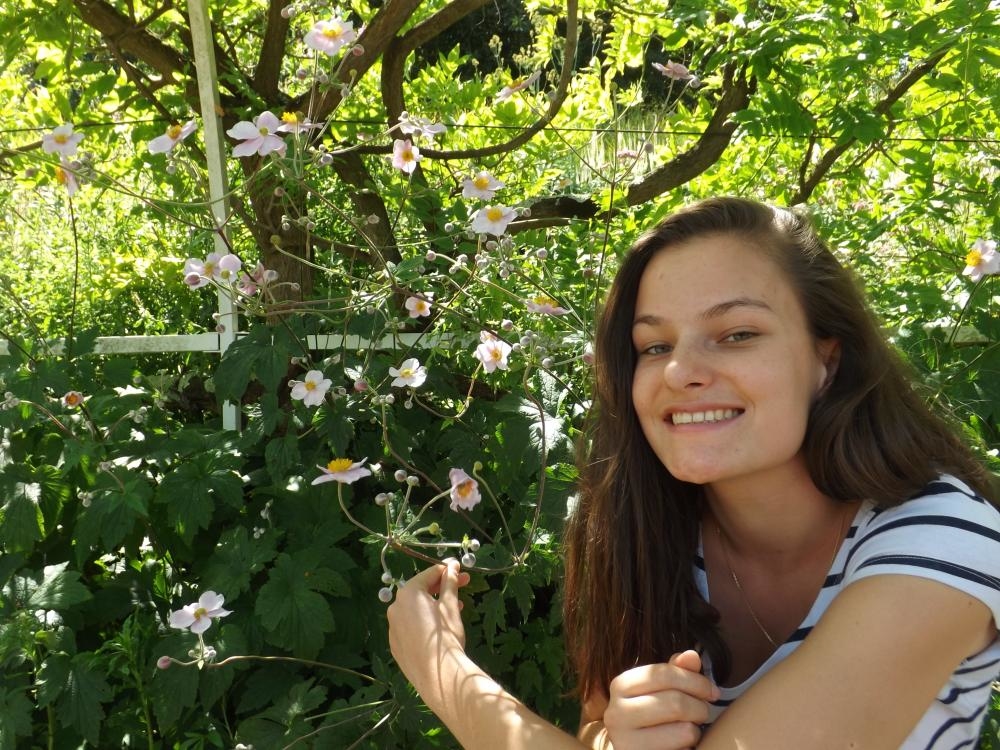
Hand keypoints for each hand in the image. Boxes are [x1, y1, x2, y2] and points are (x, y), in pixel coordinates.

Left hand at [387, 559, 470, 699]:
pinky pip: (410, 628)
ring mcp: (393, 628)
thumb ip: (450, 582)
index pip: (429, 574)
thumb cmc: (446, 635)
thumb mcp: (450, 605)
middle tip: (463, 586)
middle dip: (442, 588)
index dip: (447, 571)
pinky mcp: (396, 646)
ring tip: (456, 609)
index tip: (461, 571)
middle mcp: (395, 608)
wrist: (438, 675)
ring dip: (434, 605)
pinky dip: (424, 623)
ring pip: (415, 610)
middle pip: (420, 591)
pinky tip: (439, 630)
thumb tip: (452, 565)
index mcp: (408, 594)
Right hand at [603, 650, 719, 749]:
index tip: (712, 691)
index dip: (695, 681)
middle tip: (704, 713)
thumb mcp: (659, 690)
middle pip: (675, 702)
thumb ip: (675, 672)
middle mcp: (616, 713)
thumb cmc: (649, 717)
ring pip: (683, 731)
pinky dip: (688, 748)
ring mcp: (625, 741)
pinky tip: (680, 746)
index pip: (663, 674)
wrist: (632, 748)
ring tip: (689, 731)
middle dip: (699, 708)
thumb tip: (691, 656)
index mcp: (621, 686)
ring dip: (695, 731)